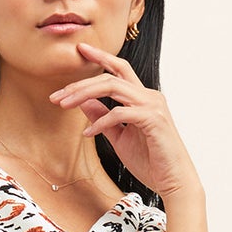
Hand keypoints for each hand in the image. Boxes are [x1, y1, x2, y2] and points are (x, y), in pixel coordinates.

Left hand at [49, 44, 199, 198]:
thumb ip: (103, 118)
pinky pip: (120, 113)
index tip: (80, 49)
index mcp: (142, 98)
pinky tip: (88, 133)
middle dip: (80, 83)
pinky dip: (100, 122)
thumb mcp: (119, 137)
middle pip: (110, 76)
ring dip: (85, 94)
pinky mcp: (153, 119)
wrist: (174, 181)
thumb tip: (83, 102)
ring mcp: (152, 105)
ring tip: (64, 105)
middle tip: (57, 95)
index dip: (100, 57)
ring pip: (113, 86)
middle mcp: (148, 96)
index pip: (119, 69)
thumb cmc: (150, 161)